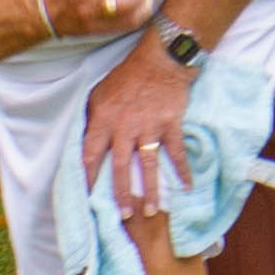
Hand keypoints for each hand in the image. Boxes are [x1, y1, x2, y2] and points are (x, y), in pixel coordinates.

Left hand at [81, 38, 192, 220]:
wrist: (160, 59)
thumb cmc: (127, 76)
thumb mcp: (99, 92)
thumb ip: (93, 118)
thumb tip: (87, 141)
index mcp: (103, 119)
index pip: (91, 153)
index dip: (89, 176)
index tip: (89, 196)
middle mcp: (124, 126)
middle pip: (121, 166)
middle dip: (122, 193)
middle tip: (124, 215)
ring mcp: (149, 126)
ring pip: (148, 164)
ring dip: (151, 190)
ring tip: (153, 211)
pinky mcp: (171, 124)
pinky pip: (176, 151)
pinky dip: (183, 170)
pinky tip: (187, 186)